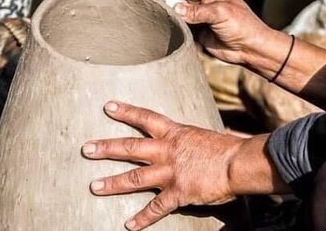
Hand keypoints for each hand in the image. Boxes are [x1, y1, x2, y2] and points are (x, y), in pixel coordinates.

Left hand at [82, 101, 242, 230]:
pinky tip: (128, 225)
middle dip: (106, 148)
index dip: (125, 112)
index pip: (145, 118)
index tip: (107, 107)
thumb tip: (196, 134)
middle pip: (130, 147)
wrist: (239, 163)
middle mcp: (166, 150)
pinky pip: (156, 208)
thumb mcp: (202, 134)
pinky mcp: (178, 192)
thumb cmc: (226, 148)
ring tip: (94, 187)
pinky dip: (142, 218)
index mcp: (174, 133)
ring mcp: (170, 172)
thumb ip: (190, 137)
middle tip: (86, 149)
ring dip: (112, 183)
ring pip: (135, 177)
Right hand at [158, 0, 274, 65]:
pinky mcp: (200, 33)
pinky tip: (168, 23)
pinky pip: (185, 27)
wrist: (251, 50)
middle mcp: (209, 4)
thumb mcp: (221, 13)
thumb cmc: (244, 27)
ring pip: (183, 12)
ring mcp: (204, 19)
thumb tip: (176, 9)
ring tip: (160, 10)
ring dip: (173, 11)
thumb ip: (198, 11)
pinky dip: (177, 25)